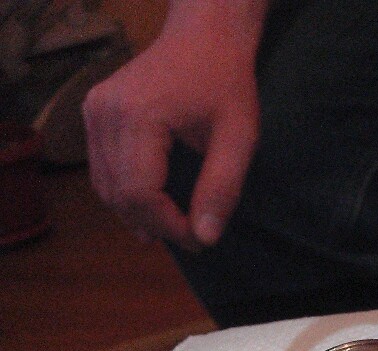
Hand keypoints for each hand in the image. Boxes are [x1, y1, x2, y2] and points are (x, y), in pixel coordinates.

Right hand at [82, 8, 261, 249]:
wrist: (204, 37)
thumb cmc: (225, 83)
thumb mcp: (239, 137)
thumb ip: (222, 188)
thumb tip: (205, 237)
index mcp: (137, 116)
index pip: (140, 193)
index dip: (168, 226)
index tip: (200, 241)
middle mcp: (104, 112)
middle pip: (118, 194)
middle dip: (155, 225)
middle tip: (193, 238)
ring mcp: (93, 110)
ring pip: (105, 186)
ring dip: (138, 215)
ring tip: (175, 227)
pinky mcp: (93, 112)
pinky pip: (102, 168)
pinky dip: (125, 193)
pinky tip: (154, 206)